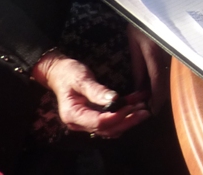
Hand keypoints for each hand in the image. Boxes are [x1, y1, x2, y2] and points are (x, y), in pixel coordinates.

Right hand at [33, 50, 149, 138]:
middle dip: (127, 121)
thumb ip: (97, 90)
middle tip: (144, 112)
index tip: (131, 107)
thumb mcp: (81, 79)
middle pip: (107, 128)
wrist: (58, 73)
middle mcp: (79, 123)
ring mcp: (86, 122)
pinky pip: (110, 121)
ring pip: (111, 127)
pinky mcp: (93, 117)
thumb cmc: (68, 74)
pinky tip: (135, 104)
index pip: (99, 122)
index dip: (117, 116)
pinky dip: (124, 114)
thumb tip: (114, 99)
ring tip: (143, 108)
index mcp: (73, 115)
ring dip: (128, 119)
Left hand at [128, 25, 171, 113]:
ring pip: (171, 77)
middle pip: (168, 82)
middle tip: (151, 108)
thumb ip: (138, 67)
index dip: (157, 98)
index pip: (158, 80)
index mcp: (154, 53)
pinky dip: (166, 79)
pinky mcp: (177, 51)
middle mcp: (168, 54)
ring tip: (152, 98)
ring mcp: (174, 53)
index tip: (153, 110)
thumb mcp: (134, 44)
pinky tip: (158, 83)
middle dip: (160, 97)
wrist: (152, 5)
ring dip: (163, 89)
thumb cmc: (140, 22)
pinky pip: (172, 69)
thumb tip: (139, 88)